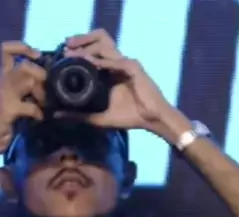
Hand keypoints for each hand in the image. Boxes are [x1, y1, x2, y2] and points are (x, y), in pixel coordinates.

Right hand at [0, 41, 45, 151]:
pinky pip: (30, 107)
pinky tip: (39, 116)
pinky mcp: (9, 109)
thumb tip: (36, 81)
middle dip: (39, 75)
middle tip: (46, 87)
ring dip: (41, 92)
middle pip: (24, 66)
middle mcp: (1, 78)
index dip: (21, 48)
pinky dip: (38, 111)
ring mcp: (5, 93)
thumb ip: (18, 83)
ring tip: (43, 103)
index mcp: (0, 73)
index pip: (6, 50)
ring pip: (29, 81)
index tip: (36, 54)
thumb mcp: (6, 91)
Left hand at [63, 30, 184, 140]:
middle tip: (65, 49)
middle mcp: (117, 65)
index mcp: (110, 73)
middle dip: (81, 44)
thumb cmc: (130, 118)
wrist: (152, 120)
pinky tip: (90, 62)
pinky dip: (103, 61)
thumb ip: (79, 116)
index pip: (92, 56)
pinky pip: (115, 60)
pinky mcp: (133, 67)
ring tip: (74, 54)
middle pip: (97, 46)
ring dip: (89, 49)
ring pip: (105, 49)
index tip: (62, 56)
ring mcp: (125, 63)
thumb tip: (56, 115)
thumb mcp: (100, 118)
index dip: (77, 53)